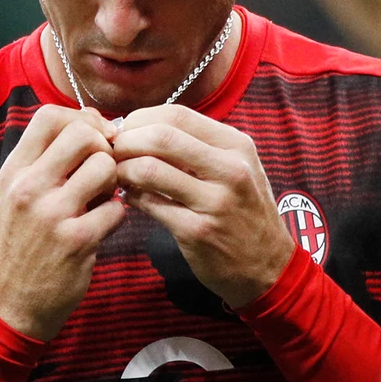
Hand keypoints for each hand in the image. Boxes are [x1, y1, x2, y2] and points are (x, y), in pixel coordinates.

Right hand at [0, 105, 127, 340]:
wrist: (9, 304)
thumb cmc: (17, 244)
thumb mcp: (13, 196)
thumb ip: (43, 162)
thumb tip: (89, 124)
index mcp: (14, 172)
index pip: (49, 116)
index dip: (81, 118)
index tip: (94, 136)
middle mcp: (30, 188)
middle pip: (83, 134)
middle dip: (103, 147)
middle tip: (102, 169)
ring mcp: (54, 214)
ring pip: (106, 167)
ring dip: (113, 182)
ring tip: (101, 199)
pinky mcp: (78, 241)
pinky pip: (117, 209)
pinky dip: (116, 216)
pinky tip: (101, 227)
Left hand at [111, 105, 297, 307]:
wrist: (268, 266)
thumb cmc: (244, 211)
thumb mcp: (237, 168)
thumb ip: (199, 146)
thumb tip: (143, 127)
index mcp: (237, 145)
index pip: (176, 115)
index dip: (141, 118)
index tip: (126, 131)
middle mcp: (230, 169)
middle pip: (160, 136)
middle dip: (126, 141)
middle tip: (112, 153)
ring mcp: (215, 202)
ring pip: (149, 169)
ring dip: (122, 170)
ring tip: (118, 176)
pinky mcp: (198, 232)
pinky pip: (150, 204)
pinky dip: (132, 197)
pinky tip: (132, 198)